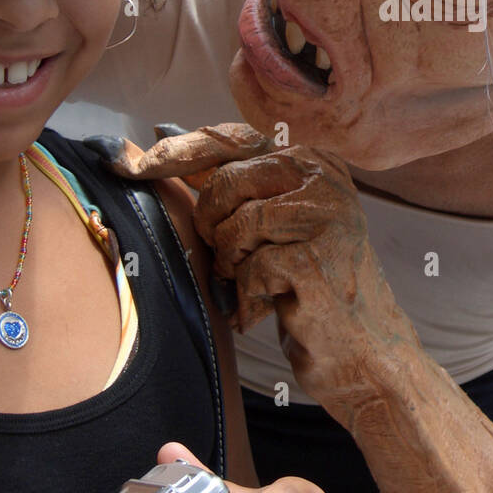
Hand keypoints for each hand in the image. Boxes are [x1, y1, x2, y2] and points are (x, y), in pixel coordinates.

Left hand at [99, 126, 419, 417]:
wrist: (365, 354)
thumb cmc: (314, 290)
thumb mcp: (276, 225)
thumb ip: (233, 185)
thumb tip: (162, 138)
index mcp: (313, 161)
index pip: (230, 140)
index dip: (175, 152)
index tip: (126, 164)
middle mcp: (323, 177)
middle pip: (223, 183)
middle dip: (212, 228)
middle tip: (235, 261)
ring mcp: (323, 214)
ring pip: (232, 227)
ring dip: (234, 267)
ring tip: (263, 285)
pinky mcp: (313, 257)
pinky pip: (246, 270)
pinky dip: (249, 299)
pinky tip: (275, 308)